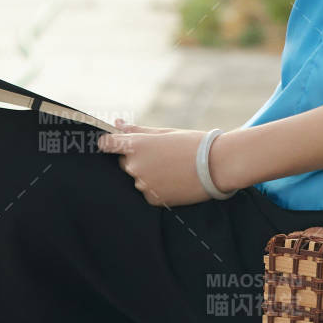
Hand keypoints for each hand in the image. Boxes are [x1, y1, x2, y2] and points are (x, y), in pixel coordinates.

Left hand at [96, 123, 214, 206]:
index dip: (111, 143)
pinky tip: (174, 179)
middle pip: (125, 162)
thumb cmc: (192, 144)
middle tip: (161, 155)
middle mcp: (135, 166)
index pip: (106, 144)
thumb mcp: (164, 133)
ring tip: (172, 167)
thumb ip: (137, 130)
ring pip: (137, 178)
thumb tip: (117, 123)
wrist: (216, 165)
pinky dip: (158, 187)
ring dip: (148, 174)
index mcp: (136, 145)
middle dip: (137, 159)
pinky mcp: (153, 199)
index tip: (118, 144)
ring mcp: (143, 184)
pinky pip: (148, 192)